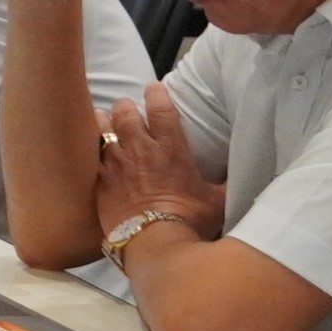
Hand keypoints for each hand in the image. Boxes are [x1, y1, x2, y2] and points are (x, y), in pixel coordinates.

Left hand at [91, 87, 223, 245]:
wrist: (153, 242)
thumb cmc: (189, 220)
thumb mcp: (217, 201)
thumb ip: (226, 185)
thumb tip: (243, 177)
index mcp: (170, 148)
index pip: (161, 109)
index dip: (156, 94)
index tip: (154, 88)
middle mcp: (140, 149)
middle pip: (125, 112)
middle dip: (125, 107)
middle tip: (127, 108)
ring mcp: (115, 164)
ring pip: (101, 129)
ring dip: (103, 122)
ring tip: (103, 121)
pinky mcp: (99, 181)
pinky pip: (90, 157)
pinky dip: (90, 151)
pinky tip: (88, 151)